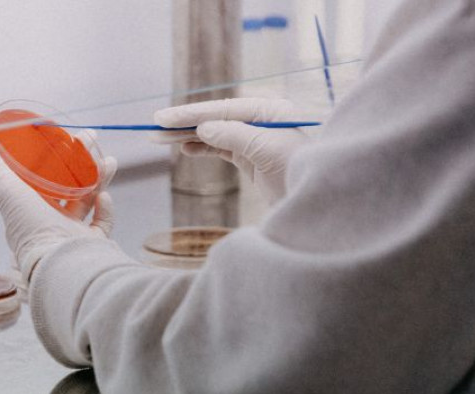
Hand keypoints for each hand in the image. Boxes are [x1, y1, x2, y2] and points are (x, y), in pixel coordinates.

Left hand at [0, 126, 116, 281]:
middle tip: (90, 138)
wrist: (65, 265)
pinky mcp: (93, 244)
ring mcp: (71, 234)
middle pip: (65, 183)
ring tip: (109, 161)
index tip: (60, 134)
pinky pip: (102, 222)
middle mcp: (48, 222)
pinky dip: (105, 208)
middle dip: (79, 158)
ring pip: (87, 198)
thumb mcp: (7, 190)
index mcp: (27, 210)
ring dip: (97, 176)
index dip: (49, 154)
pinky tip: (104, 196)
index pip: (38, 176)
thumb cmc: (33, 230)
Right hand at [153, 98, 312, 203]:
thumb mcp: (267, 150)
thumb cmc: (301, 171)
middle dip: (185, 123)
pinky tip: (184, 148)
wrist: (319, 204)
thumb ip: (234, 135)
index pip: (223, 108)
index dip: (192, 113)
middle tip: (154, 128)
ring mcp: (256, 139)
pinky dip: (202, 148)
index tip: (165, 118)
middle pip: (216, 118)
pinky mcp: (253, 157)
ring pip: (215, 133)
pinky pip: (221, 148)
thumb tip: (203, 128)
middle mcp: (262, 120)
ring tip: (160, 140)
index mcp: (270, 110)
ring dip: (188, 136)